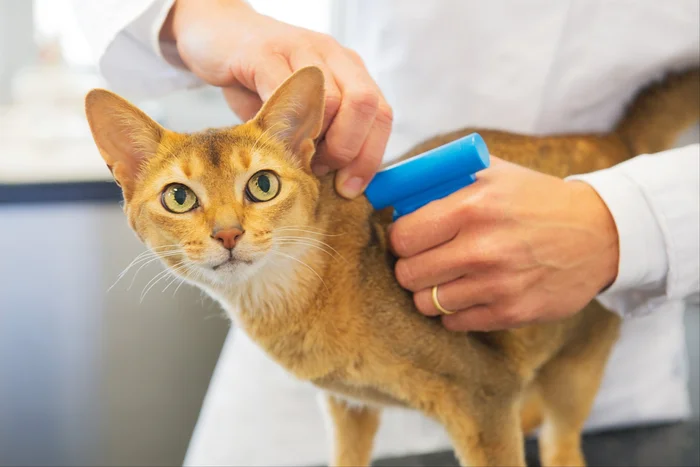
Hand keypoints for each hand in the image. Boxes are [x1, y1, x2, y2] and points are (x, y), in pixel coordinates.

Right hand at [161, 0, 392, 197]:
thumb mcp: (299, 110)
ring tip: (291, 153)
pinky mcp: (264, 53)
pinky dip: (282, 124)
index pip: (381, 115)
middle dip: (347, 150)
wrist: (214, 32)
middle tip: (318, 169)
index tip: (349, 188)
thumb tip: (339, 183)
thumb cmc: (258, 79)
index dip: (370, 158)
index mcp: (349, 70)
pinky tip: (269, 136)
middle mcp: (333, 54)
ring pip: (331, 101)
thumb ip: (323, 138)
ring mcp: (301, 49)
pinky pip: (286, 92)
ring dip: (314, 141)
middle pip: (365, 105)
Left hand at [389, 158, 619, 331]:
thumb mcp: (494, 172)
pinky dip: (454, 311)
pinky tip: (469, 293)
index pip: (402, 236)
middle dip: (410, 266)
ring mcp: (498, 285)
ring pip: (426, 303)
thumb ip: (443, 178)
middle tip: (424, 260)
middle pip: (408, 274)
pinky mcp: (512, 313)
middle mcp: (482, 248)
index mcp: (473, 207)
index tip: (410, 238)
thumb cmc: (536, 200)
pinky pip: (454, 323)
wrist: (599, 234)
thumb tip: (394, 190)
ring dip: (430, 292)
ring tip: (445, 278)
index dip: (400, 238)